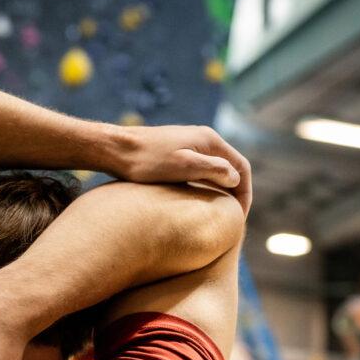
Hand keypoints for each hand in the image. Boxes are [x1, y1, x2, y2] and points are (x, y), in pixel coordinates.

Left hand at [113, 125, 251, 213]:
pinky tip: (197, 202)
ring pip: (214, 170)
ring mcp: (188, 145)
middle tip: (232, 220)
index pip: (241, 167)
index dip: (245, 193)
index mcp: (210, 140)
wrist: (114, 149)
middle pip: (230, 168)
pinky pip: (199, 171)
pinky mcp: (174, 153)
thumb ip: (213, 170)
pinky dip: (204, 186)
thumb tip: (235, 178)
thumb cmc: (146, 160)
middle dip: (235, 193)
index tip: (240, 217)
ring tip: (218, 214)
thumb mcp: (184, 166)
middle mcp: (202, 139)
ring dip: (220, 190)